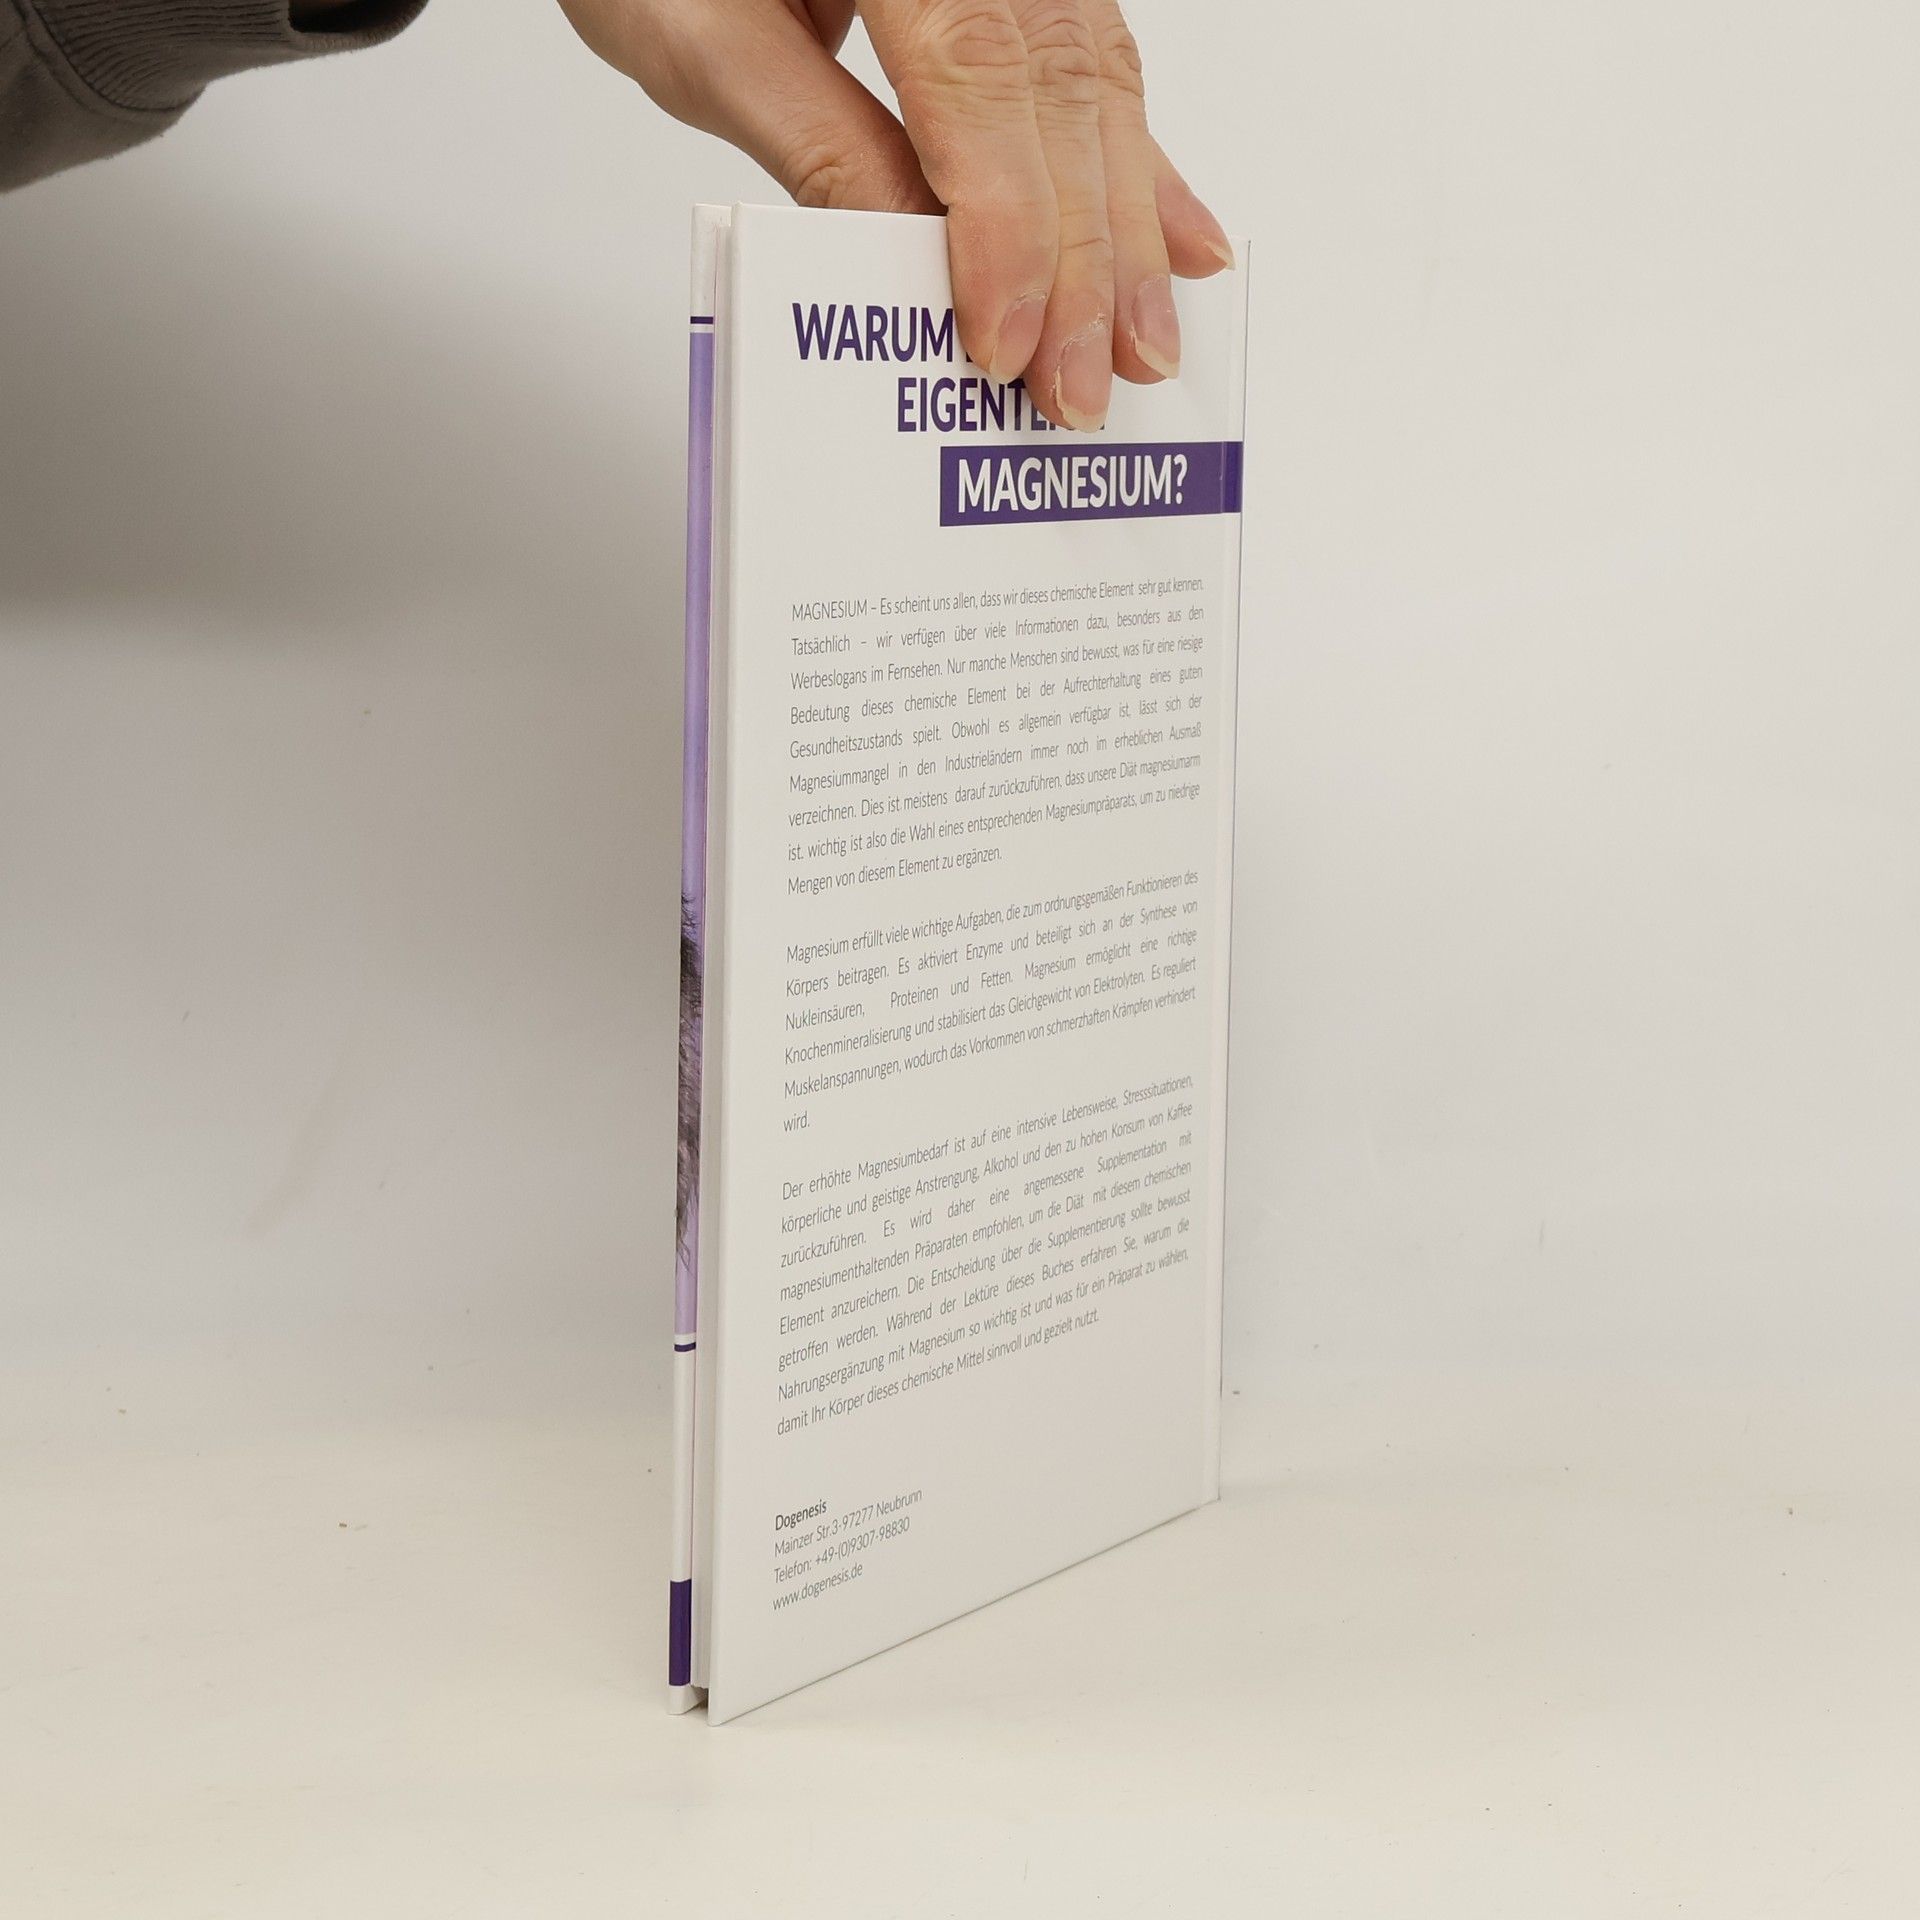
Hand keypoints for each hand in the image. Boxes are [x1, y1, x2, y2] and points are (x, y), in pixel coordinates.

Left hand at [555, 0, 1233, 430]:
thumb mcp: (704, 37)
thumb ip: (817, 142)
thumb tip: (914, 261)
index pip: (976, 83)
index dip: (1004, 228)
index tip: (1004, 344)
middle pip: (1059, 96)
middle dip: (1084, 261)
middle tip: (1085, 387)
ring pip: (1096, 86)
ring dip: (1126, 232)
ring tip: (1141, 344)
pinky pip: (1097, 63)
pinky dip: (1136, 165)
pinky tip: (1177, 240)